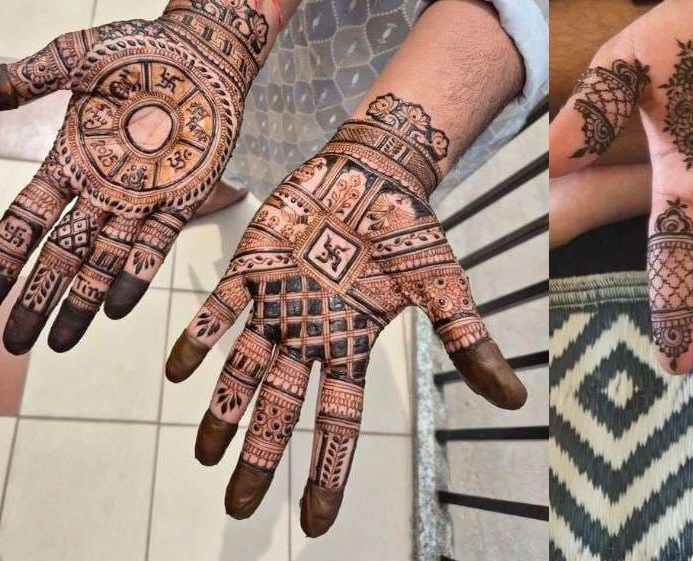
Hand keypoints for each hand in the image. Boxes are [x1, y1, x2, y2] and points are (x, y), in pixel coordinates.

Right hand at [0, 0, 268, 353]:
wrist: (205, 47)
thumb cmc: (139, 49)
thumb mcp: (75, 58)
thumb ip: (23, 80)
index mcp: (69, 159)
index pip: (26, 221)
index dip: (4, 261)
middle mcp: (101, 187)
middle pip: (61, 253)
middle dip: (38, 297)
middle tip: (16, 342)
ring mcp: (143, 195)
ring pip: (104, 259)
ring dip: (82, 301)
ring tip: (60, 343)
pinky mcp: (185, 195)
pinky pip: (156, 244)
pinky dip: (136, 274)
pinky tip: (118, 308)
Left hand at [164, 94, 526, 535]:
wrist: (378, 169)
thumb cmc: (413, 228)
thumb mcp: (446, 288)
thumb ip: (470, 344)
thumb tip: (516, 399)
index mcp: (353, 343)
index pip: (340, 420)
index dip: (328, 471)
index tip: (315, 524)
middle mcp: (310, 332)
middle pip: (281, 406)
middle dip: (260, 456)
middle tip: (238, 508)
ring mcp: (278, 302)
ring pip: (244, 368)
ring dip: (223, 411)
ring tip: (204, 457)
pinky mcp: (253, 265)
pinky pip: (219, 309)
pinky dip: (199, 338)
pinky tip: (177, 372)